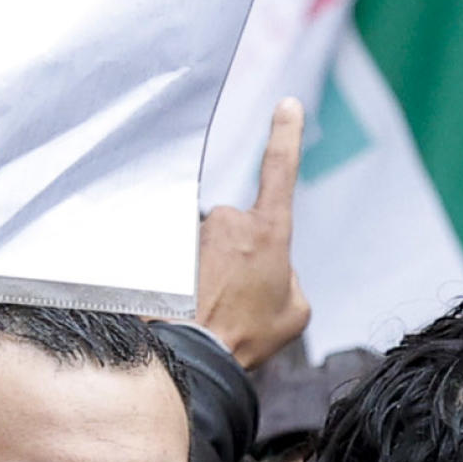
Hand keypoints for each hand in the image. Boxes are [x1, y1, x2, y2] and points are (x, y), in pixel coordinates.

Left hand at [196, 98, 310, 369]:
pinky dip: (186, 281)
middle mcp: (229, 221)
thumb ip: (289, 277)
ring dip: (211, 272)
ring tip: (209, 310)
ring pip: (209, 244)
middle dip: (241, 257)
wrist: (195, 355)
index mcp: (269, 231)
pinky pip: (184, 258)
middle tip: (237, 299)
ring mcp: (195, 233)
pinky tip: (187, 307)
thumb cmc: (248, 337)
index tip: (286, 106)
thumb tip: (274, 271)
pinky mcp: (167, 249)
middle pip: (239, 228)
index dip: (285, 135)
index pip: (280, 169)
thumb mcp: (294, 311)